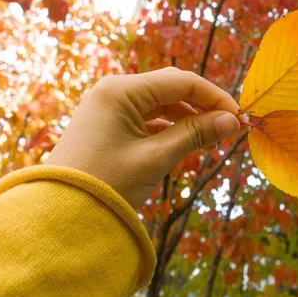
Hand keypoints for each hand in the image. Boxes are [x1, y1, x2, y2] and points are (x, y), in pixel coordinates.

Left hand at [45, 67, 242, 207]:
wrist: (58, 215)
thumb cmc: (106, 184)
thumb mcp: (155, 158)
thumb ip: (195, 134)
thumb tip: (233, 121)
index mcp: (121, 90)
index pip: (181, 81)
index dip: (214, 97)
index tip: (239, 117)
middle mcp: (114, 91)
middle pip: (171, 88)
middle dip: (202, 106)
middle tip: (229, 127)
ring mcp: (110, 106)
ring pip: (161, 103)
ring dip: (188, 118)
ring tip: (211, 141)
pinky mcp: (109, 124)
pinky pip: (147, 118)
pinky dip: (169, 128)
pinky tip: (186, 144)